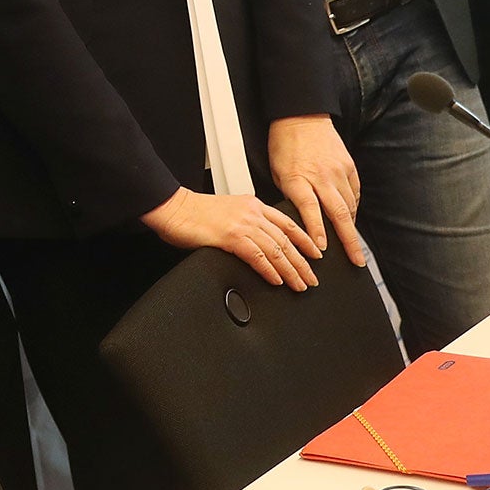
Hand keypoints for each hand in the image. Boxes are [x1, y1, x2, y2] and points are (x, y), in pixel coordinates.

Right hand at [140, 188, 321, 289]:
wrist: (172, 208)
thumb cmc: (193, 213)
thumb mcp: (227, 212)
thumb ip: (245, 224)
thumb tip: (257, 245)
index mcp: (253, 205)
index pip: (288, 223)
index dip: (305, 240)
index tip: (316, 254)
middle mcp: (252, 212)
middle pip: (286, 240)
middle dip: (303, 262)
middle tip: (312, 278)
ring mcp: (242, 224)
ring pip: (276, 249)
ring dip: (291, 270)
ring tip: (300, 284)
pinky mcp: (231, 236)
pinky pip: (258, 256)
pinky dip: (269, 270)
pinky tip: (277, 280)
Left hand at [266, 114, 367, 267]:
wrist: (301, 116)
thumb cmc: (284, 145)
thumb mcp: (278, 172)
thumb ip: (291, 195)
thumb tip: (299, 220)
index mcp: (298, 178)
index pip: (309, 210)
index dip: (316, 231)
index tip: (322, 250)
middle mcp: (320, 177)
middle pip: (338, 213)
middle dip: (348, 241)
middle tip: (356, 261)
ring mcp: (337, 171)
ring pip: (349, 206)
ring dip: (351, 227)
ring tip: (353, 246)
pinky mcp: (349, 167)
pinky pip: (354, 193)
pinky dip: (353, 208)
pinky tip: (351, 219)